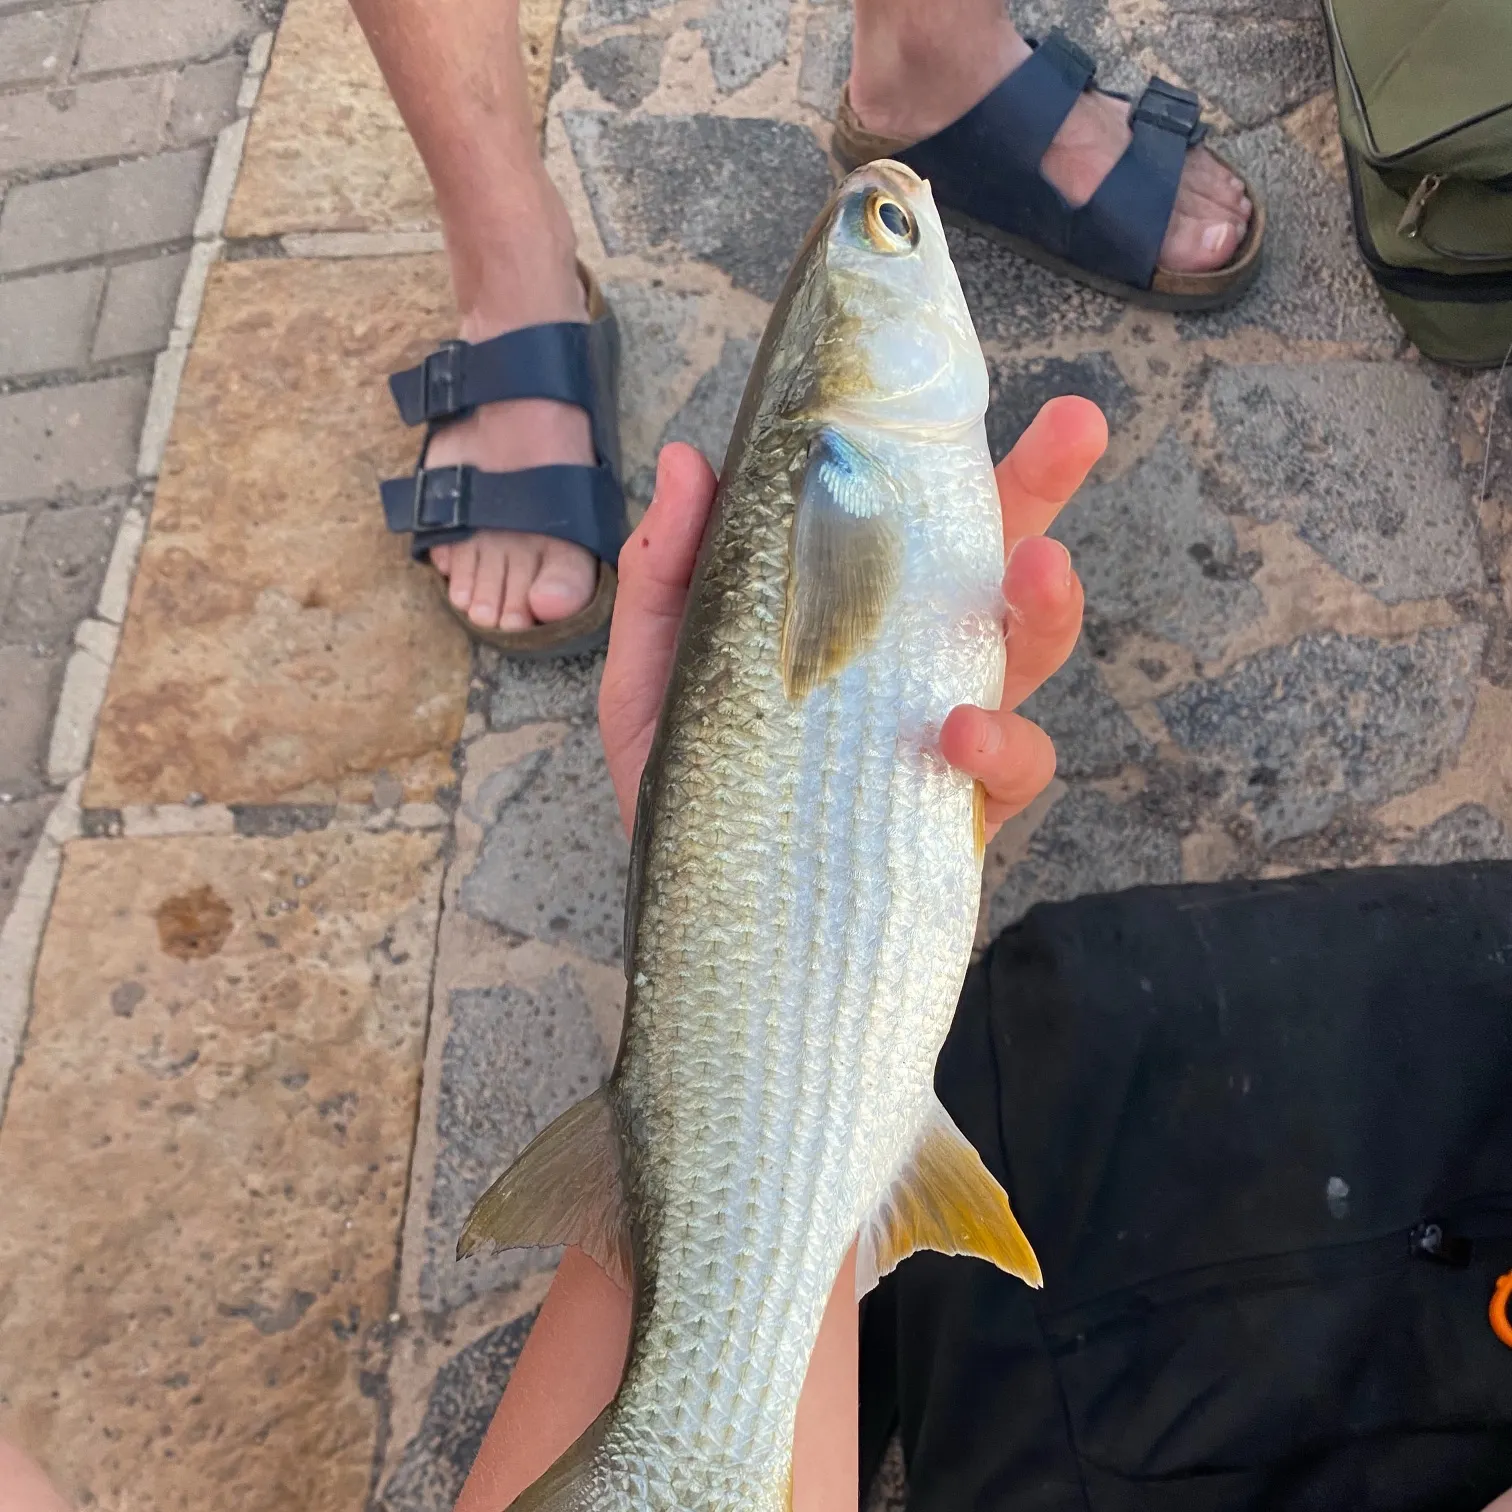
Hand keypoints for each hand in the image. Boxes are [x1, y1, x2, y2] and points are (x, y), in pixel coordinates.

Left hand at [599, 396, 1106, 840]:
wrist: (700, 922)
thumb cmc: (686, 783)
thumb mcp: (656, 673)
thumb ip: (669, 577)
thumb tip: (693, 458)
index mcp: (853, 612)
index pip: (910, 516)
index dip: (941, 450)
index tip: (964, 378)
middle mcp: (914, 661)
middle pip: (993, 563)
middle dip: (1042, 492)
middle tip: (1079, 424)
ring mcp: (945, 735)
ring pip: (1026, 656)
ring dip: (1044, 606)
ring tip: (1040, 567)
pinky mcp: (959, 814)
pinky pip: (1011, 772)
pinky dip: (999, 746)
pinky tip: (960, 731)